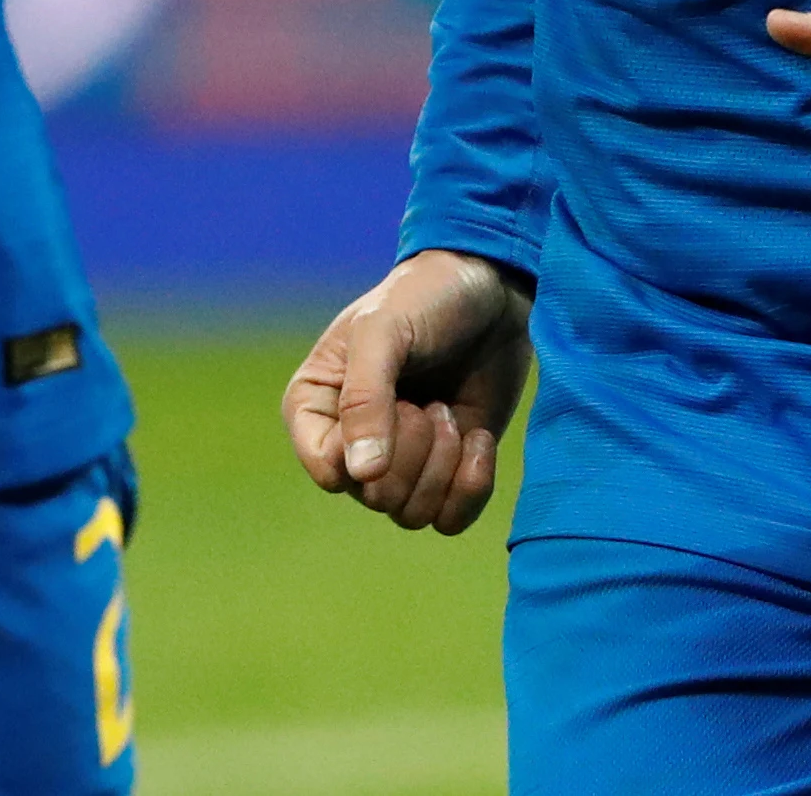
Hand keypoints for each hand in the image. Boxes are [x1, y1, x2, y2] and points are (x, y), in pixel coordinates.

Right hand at [282, 251, 529, 535]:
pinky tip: (479, 439)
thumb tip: (361, 477)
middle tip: (432, 402)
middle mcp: (351, 444)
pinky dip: (471, 486)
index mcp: (316, 408)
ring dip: (443, 466)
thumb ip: (365, 399)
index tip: (398, 404)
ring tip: (450, 412)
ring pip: (412, 514)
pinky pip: (450, 520)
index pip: (326, 469)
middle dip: (415, 451)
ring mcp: (402, 461)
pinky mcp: (448, 470)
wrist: (494, 290)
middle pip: (375, 497)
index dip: (366, 450)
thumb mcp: (383, 331)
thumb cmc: (426, 297)